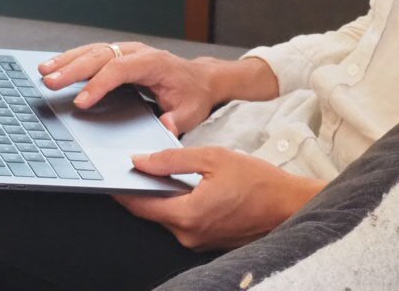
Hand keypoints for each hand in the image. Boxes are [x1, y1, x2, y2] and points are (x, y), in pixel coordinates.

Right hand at [38, 42, 235, 135]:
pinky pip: (93, 54)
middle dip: (73, 70)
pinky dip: (72, 59)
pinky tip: (55, 67)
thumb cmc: (193, 96)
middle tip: (50, 83)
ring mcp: (126, 51)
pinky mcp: (119, 55)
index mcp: (154, 62)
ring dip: (67, 61)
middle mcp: (137, 52)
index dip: (99, 84)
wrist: (199, 79)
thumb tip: (165, 124)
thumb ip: (178, 120)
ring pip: (92, 51)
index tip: (81, 103)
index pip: (120, 69)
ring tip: (44, 71)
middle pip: (100, 56)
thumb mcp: (191, 112)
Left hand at [115, 147, 323, 250]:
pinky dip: (176, 203)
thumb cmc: (258, 181)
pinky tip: (182, 186)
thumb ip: (172, 159)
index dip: (121, 189)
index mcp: (188, 214)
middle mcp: (189, 234)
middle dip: (140, 189)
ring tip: (158, 171)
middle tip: (133, 166)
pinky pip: (182, 221)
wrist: (289, 205)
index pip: (140, 205)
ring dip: (160, 196)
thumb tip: (140, 160)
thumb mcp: (212, 158)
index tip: (108, 175)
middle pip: (150, 211)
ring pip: (166, 216)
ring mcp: (198, 241)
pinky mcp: (207, 241)